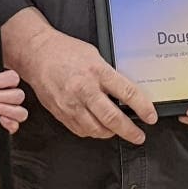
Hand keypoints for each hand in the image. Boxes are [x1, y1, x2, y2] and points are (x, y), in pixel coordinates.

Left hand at [0, 70, 27, 133]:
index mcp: (7, 82)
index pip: (12, 78)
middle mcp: (13, 96)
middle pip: (18, 95)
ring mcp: (13, 111)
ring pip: (21, 111)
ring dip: (3, 108)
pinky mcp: (9, 125)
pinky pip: (16, 125)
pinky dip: (9, 123)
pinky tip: (0, 119)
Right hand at [2, 8, 156, 144]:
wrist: (37, 55)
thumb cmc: (65, 52)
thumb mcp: (95, 56)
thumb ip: (109, 75)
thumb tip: (126, 94)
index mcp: (97, 72)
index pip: (127, 93)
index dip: (143, 108)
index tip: (150, 117)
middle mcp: (84, 90)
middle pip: (112, 119)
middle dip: (130, 131)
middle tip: (138, 136)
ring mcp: (71, 104)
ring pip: (96, 129)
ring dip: (110, 133)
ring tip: (117, 130)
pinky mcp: (61, 113)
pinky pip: (81, 130)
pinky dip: (92, 131)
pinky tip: (97, 126)